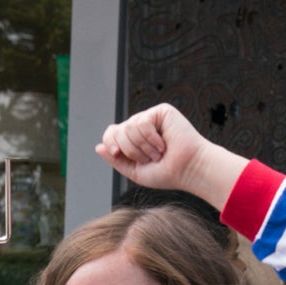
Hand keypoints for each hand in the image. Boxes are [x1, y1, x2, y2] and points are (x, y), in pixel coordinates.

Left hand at [95, 103, 246, 208]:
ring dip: (143, 147)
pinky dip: (151, 138)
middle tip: (149, 159)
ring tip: (158, 153)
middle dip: (130, 150)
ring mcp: (150, 118)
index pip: (111, 134)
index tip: (118, 153)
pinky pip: (142, 122)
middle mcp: (140, 127)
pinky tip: (163, 144)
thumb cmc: (166, 173)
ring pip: (129, 127)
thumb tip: (98, 147)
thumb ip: (116, 160)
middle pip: (117, 130)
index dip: (111, 143)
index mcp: (133, 140)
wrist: (187, 169)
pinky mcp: (161, 112)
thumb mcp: (135, 171)